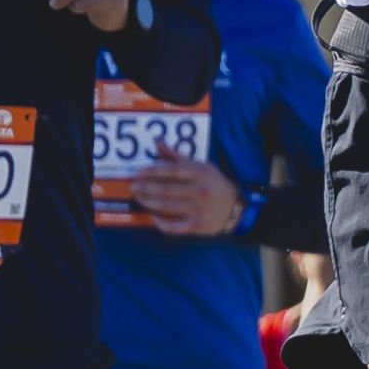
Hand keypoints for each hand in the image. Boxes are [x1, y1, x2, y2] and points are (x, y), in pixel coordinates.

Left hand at [125, 152, 242, 240]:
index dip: (152, 171)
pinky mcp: (197, 225)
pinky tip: (152, 217)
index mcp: (200, 173)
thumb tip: (157, 142)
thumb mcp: (201, 167)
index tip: (138, 173)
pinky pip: (175, 226)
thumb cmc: (215, 184)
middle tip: (132, 187)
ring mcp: (198, 209)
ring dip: (149, 202)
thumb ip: (177, 157)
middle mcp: (200, 191)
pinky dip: (162, 223)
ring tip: (138, 198)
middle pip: (167, 189)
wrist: (236, 210)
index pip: (172, 170)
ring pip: (167, 206)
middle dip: (146, 188)